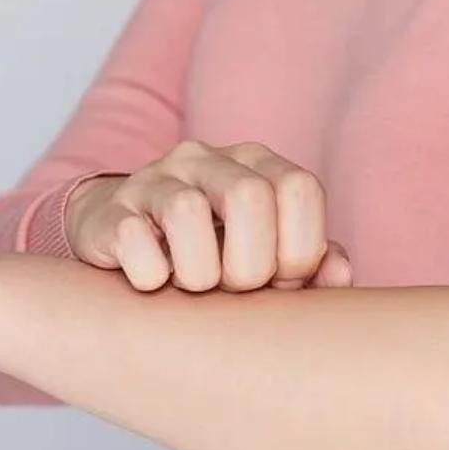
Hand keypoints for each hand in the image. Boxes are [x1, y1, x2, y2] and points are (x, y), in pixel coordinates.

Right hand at [65, 140, 351, 292]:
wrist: (124, 244)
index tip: (281, 281)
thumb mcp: (269, 259)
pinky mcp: (108, 212)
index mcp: (257, 165)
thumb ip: (312, 266)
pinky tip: (154, 284)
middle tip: (234, 289)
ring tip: (192, 287)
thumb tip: (339, 274)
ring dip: (197, 274)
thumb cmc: (215, 257)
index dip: (300, 249)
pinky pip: (132, 240)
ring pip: (186, 211)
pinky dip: (150, 277)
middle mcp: (206, 159)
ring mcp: (153, 179)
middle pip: (249, 197)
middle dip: (250, 265)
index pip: (301, 189)